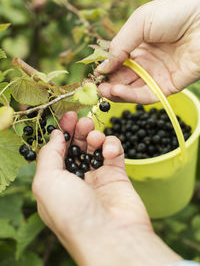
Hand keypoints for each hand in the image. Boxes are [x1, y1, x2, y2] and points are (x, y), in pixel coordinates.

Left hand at [32, 112, 181, 265]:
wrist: (110, 236)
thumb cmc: (72, 212)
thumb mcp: (46, 181)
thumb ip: (49, 154)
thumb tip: (55, 135)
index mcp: (55, 182)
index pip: (57, 150)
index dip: (61, 132)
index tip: (67, 116)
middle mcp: (75, 179)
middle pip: (76, 146)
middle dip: (77, 130)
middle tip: (81, 120)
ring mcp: (97, 177)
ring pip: (95, 147)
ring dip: (94, 136)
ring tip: (94, 136)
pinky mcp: (117, 175)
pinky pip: (114, 152)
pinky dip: (112, 145)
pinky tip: (109, 150)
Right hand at [96, 0, 199, 103]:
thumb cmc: (174, 14)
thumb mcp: (140, 22)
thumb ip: (119, 45)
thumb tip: (102, 67)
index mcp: (138, 44)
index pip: (116, 61)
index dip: (104, 68)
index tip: (92, 75)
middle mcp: (146, 61)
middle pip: (122, 77)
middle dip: (108, 83)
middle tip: (95, 88)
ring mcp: (156, 75)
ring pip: (131, 89)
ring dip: (116, 92)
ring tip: (104, 91)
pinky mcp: (167, 86)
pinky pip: (146, 95)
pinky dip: (130, 96)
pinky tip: (117, 92)